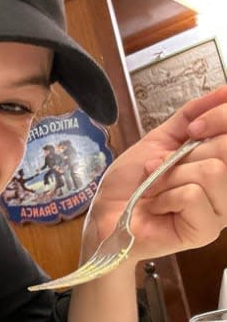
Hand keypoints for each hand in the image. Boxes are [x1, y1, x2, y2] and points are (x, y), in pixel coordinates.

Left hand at [83, 86, 226, 261]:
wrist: (107, 211)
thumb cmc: (133, 180)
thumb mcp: (162, 139)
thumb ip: (193, 115)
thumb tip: (225, 90)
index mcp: (222, 163)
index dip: (221, 118)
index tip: (193, 128)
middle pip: (226, 150)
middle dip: (183, 154)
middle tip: (160, 167)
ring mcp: (221, 211)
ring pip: (212, 172)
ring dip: (170, 176)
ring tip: (155, 188)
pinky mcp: (206, 231)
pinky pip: (194, 195)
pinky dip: (166, 196)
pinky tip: (157, 206)